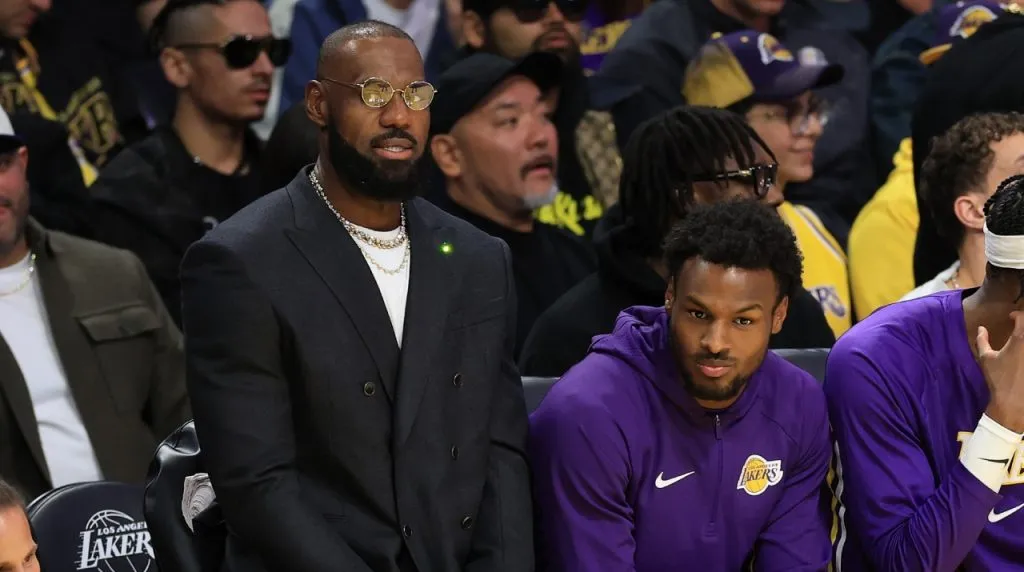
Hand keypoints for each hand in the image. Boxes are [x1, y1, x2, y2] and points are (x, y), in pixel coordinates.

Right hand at [977, 311, 1023, 432]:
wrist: (1012, 403)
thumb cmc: (997, 379)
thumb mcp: (986, 358)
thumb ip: (982, 340)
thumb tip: (982, 328)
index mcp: (1020, 339)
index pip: (1022, 317)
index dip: (1017, 315)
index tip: (1011, 318)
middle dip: (1023, 325)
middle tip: (1018, 326)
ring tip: (1019, 341)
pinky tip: (1020, 357)